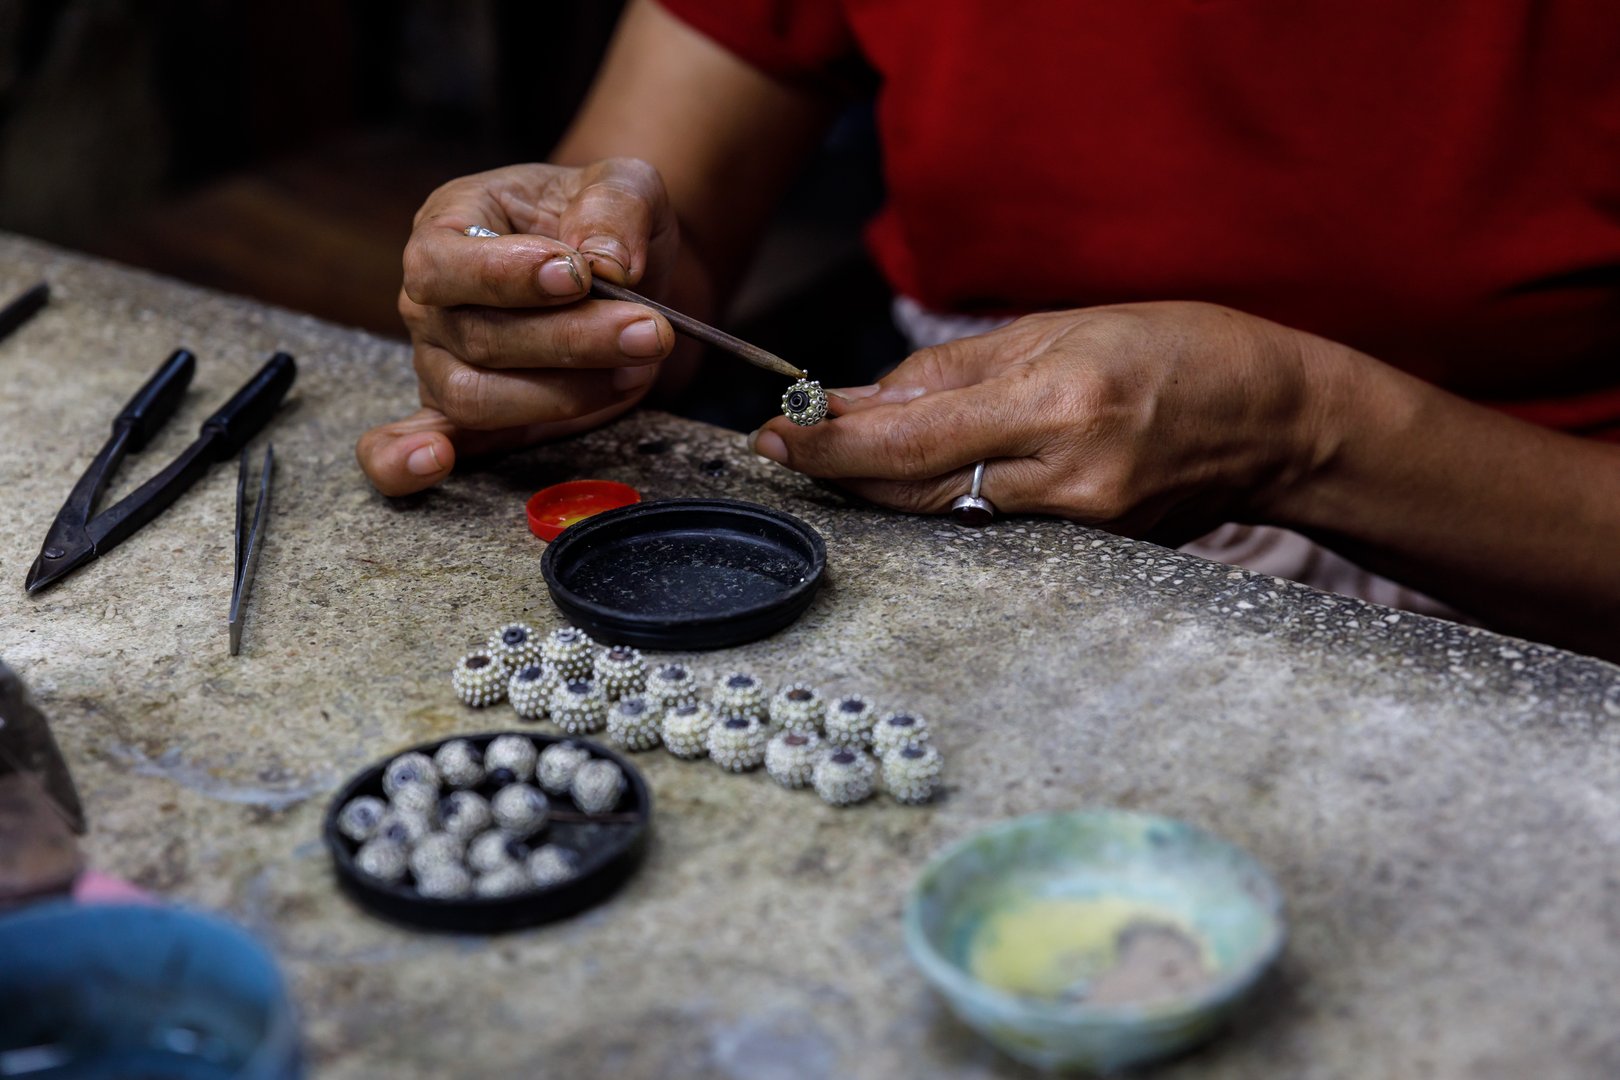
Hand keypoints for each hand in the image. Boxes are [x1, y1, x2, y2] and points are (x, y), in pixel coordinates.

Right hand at [356, 159, 681, 495]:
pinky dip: (405, 465)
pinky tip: (433, 463)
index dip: (507, 275)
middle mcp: (432, 300)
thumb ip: (617, 207)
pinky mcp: (463, 417)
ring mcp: (440, 362)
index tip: (580, 275)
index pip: (447, 260)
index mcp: (452, 225)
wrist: (625, 274)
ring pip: (477, 397)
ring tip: (631, 369)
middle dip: (569, 339)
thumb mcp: (625, 185)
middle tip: (649, 330)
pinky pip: (406, 448)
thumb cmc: (605, 221)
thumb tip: (608, 261)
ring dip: (560, 393)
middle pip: (476, 336)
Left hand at [748, 302, 1331, 542]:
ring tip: (846, 453)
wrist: (1279, 421)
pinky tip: (921, 477)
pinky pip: (993, 526)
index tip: (776, 436)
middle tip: (789, 445)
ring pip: (947, 513)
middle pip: (917, 489)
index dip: (831, 445)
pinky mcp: (1094, 551)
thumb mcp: (1062, 328)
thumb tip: (863, 400)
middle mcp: (1068, 475)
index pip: (913, 438)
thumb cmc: (1180, 352)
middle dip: (842, 469)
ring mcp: (1083, 524)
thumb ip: (955, 372)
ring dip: (886, 487)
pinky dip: (946, 500)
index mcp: (1059, 402)